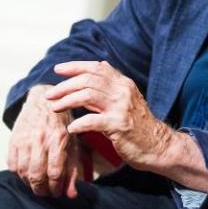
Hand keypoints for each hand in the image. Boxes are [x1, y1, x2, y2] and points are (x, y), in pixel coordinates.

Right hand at [7, 84, 81, 197]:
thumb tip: (72, 195)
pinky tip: (26, 175)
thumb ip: (73, 170)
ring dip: (29, 183)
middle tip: (46, 193)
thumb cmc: (62, 125)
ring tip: (36, 186)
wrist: (44, 102)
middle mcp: (40, 140)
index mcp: (58, 140)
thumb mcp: (73, 144)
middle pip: (37, 174)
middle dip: (41, 189)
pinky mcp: (13, 139)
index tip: (57, 193)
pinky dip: (17, 174)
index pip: (55, 172)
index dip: (56, 187)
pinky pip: (11, 164)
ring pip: (22, 171)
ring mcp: (25, 139)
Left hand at [45, 61, 172, 170]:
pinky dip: (78, 124)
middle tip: (50, 94)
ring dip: (67, 101)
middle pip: (89, 80)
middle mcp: (123, 91)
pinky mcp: (119, 125)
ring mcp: (121, 108)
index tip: (58, 69)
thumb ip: (113, 84)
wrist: (157, 145)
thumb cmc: (139, 124)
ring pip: (87, 96)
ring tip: (54, 108)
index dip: (75, 66)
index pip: (97, 67)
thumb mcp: (129, 98)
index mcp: (124, 84)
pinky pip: (92, 121)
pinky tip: (72, 128)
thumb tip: (101, 64)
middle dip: (65, 86)